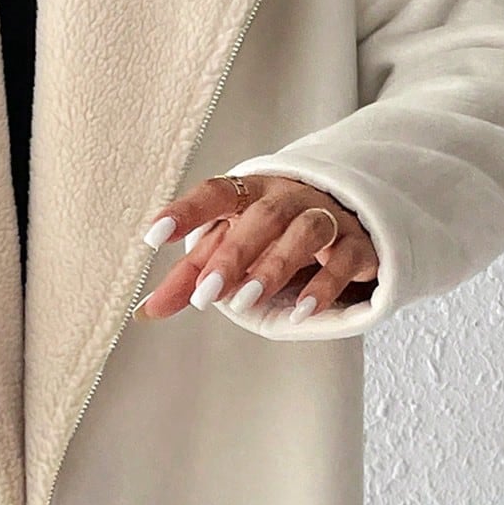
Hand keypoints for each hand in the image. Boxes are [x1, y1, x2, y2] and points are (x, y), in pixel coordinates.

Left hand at [133, 174, 378, 322]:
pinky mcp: (358, 244)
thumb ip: (192, 276)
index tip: (154, 236)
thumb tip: (145, 312)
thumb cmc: (277, 234)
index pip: (215, 193)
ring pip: (306, 230)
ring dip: (274, 266)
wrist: (352, 221)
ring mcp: (328, 217)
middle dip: (233, 254)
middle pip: (264, 215)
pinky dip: (324, 285)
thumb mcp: (232, 248)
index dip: (186, 211)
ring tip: (245, 303)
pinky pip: (345, 259)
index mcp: (251, 192)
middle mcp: (290, 197)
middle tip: (207, 295)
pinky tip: (302, 311)